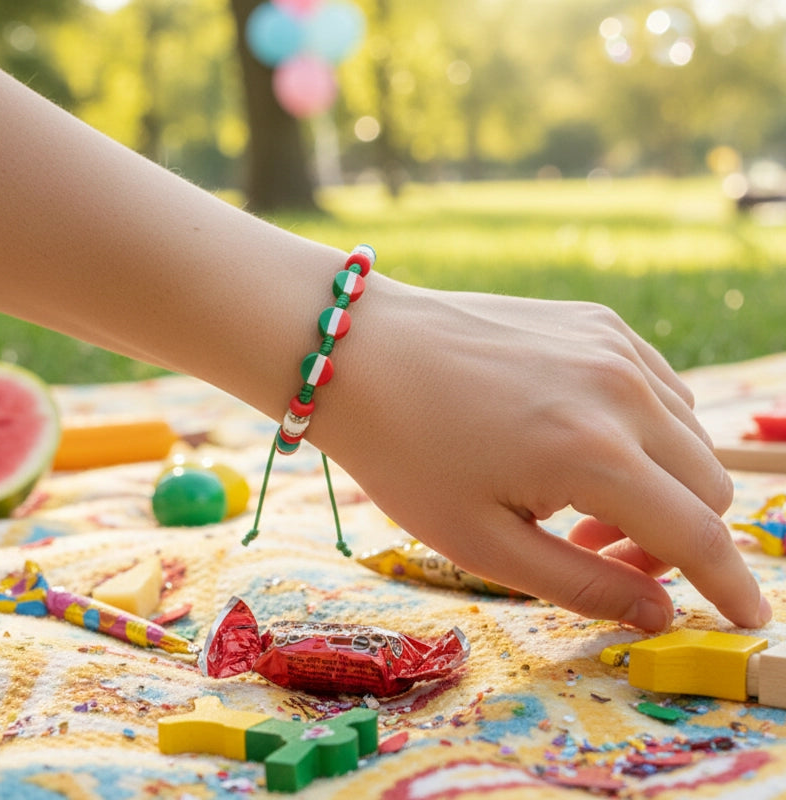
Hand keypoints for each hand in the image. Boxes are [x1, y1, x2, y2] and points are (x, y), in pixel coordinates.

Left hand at [314, 275, 770, 630]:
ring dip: (659, 483)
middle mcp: (621, 390)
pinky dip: (644, 431)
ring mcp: (613, 344)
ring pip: (689, 436)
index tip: (748, 619)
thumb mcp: (483, 542)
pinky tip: (580, 440)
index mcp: (594, 453)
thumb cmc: (405, 453)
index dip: (730, 586)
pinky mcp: (597, 321)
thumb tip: (659, 613)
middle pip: (707, 485)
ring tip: (577, 498)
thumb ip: (583, 583)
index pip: (697, 535)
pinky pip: (658, 389)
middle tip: (599, 549)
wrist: (362, 352)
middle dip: (674, 538)